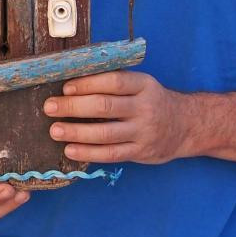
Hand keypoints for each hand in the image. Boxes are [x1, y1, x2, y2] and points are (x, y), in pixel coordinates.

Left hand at [44, 71, 191, 165]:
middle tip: (49, 107)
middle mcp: (145, 108)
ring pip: (105, 134)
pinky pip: (110, 154)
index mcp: (144, 85)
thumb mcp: (142, 85)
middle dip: (73, 107)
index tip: (65, 87)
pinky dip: (88, 153)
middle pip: (105, 106)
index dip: (87, 84)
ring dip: (76, 132)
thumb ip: (115, 83)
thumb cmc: (153, 101)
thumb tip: (73, 81)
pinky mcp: (140, 152)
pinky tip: (70, 150)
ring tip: (55, 130)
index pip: (113, 82)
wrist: (186, 125)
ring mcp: (143, 132)